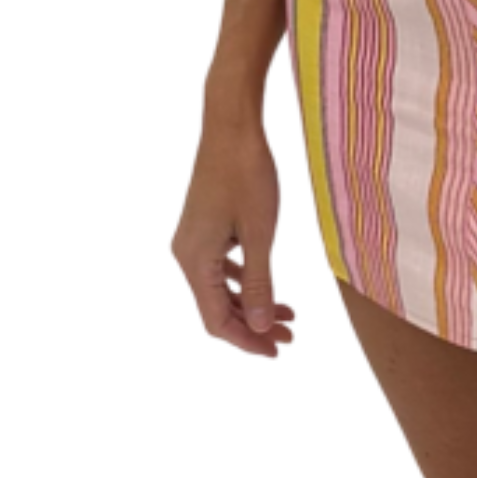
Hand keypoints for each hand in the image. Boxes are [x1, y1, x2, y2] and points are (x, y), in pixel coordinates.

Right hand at [172, 116, 292, 356]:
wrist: (231, 127)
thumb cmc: (246, 175)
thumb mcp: (259, 235)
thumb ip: (258, 284)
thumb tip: (259, 327)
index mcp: (194, 260)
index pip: (216, 320)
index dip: (246, 340)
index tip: (277, 350)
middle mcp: (186, 254)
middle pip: (215, 308)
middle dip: (252, 326)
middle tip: (290, 337)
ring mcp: (193, 241)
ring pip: (219, 289)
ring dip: (251, 305)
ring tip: (288, 316)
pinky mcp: (203, 228)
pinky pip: (219, 268)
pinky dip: (243, 283)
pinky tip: (267, 289)